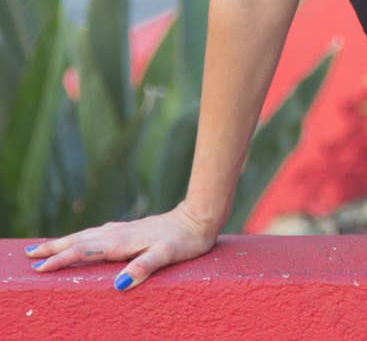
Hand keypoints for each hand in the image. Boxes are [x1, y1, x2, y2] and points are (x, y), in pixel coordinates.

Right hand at [23, 201, 219, 291]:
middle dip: (54, 248)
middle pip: (79, 240)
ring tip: (47, 246)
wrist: (201, 217)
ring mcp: (125, 229)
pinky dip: (84, 237)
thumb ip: (145, 266)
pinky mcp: (133, 228)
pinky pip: (100, 233)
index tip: (41, 269)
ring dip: (66, 241)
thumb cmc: (186, 240)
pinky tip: (85, 237)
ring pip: (88, 235)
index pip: (84, 251)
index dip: (62, 260)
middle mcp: (119, 233)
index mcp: (121, 242)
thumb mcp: (168, 255)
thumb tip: (120, 284)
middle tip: (29, 255)